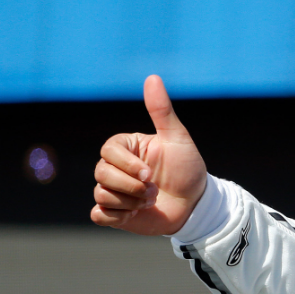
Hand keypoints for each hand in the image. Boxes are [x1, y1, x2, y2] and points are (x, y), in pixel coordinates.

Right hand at [90, 75, 208, 234]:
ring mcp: (113, 191)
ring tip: (150, 201)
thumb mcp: (178, 138)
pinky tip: (136, 214)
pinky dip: (117, 216)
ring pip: (101, 194)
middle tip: (154, 190)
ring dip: (130, 202)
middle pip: (101, 174)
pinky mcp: (114, 213)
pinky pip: (99, 215)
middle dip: (132, 186)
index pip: (107, 151)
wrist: (196, 205)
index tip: (149, 173)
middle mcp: (116, 168)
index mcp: (126, 148)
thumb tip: (152, 77)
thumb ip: (161, 110)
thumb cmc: (187, 169)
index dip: (126, 165)